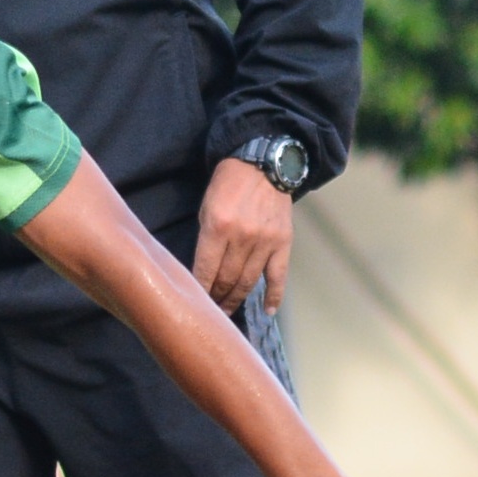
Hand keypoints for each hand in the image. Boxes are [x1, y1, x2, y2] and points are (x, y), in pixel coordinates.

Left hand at [192, 156, 293, 311]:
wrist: (263, 164)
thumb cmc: (228, 184)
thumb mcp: (206, 207)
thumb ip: (205, 239)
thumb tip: (203, 272)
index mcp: (218, 227)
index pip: (205, 270)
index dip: (199, 290)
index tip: (194, 304)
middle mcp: (242, 237)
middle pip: (227, 279)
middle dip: (216, 297)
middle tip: (210, 310)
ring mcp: (265, 241)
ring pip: (249, 282)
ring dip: (236, 299)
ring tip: (227, 311)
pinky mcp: (283, 242)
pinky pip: (278, 276)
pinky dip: (274, 296)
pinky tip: (267, 312)